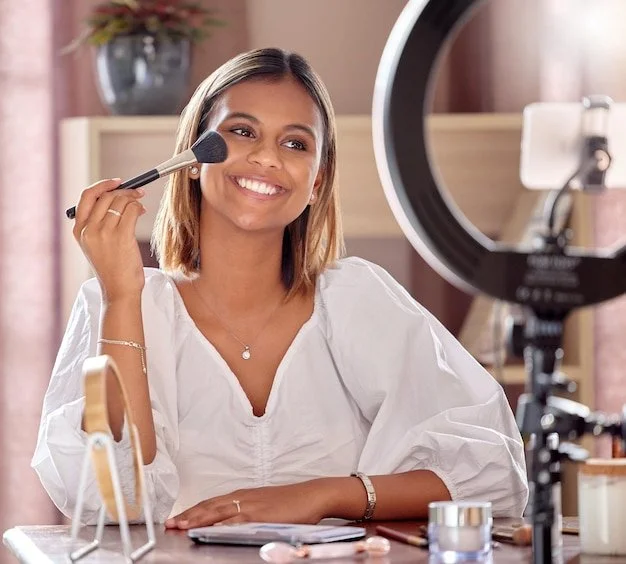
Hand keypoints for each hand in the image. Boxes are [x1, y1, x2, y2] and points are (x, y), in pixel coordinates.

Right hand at [72, 179, 146, 302]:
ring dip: (133, 199)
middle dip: (124, 191)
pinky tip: (142, 211)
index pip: (87, 196)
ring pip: (120, 201)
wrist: (119, 290)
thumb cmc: (113, 268)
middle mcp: (89, 230)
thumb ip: (100, 224)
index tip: (118, 182)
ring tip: (141, 205)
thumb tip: (118, 198)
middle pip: (106, 196)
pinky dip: (138, 207)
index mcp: (79, 230)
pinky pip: (131, 210)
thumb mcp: (96, 245)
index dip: (103, 185)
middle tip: (138, 193)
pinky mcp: (121, 237)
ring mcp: (104, 233)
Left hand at [164, 480, 332, 528]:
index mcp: (242, 496)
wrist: (311, 495)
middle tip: (170, 524)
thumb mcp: (263, 504)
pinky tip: (211, 530)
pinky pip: (236, 520)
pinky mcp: (260, 515)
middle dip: (188, 516)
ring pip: (218, 512)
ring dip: (198, 519)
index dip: (192, 511)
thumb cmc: (290, 502)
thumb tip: (230, 521)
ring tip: (181, 527)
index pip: (211, 503)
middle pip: (209, 507)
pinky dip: (221, 525)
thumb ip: (246, 511)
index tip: (176, 518)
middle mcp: (243, 498)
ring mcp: (250, 506)